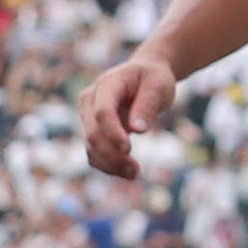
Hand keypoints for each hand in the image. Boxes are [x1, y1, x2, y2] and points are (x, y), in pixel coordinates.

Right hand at [81, 54, 178, 179]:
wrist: (145, 74)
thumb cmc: (153, 78)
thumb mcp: (159, 85)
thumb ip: (148, 104)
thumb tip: (138, 129)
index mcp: (107, 84)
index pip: (102, 112)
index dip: (112, 132)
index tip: (128, 149)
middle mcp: (91, 100)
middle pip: (93, 132)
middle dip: (111, 154)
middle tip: (135, 170)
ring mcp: (89, 115)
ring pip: (90, 145)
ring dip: (109, 163)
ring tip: (134, 174)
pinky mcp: (94, 129)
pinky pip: (94, 151)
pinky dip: (107, 164)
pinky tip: (126, 172)